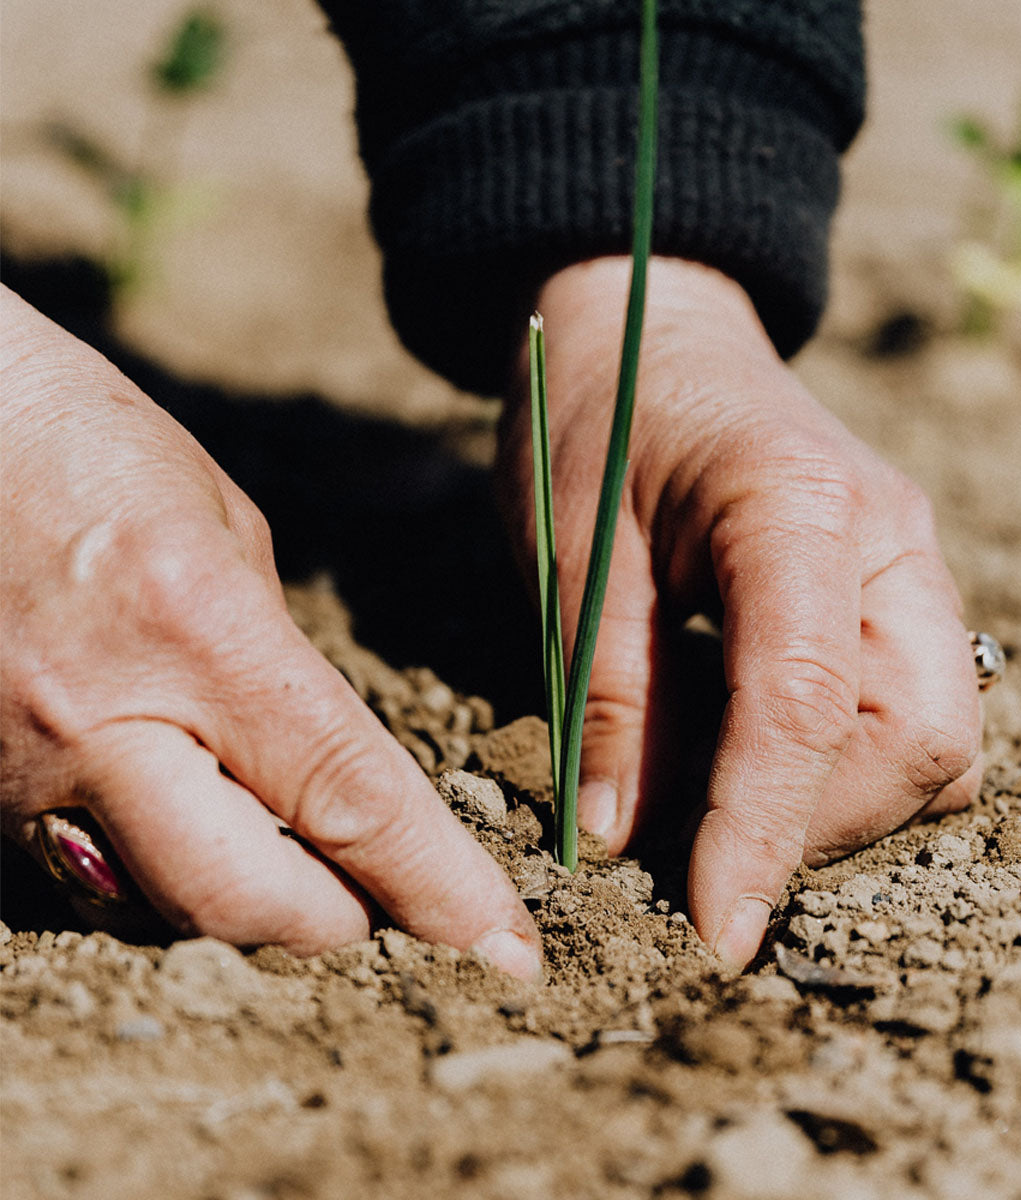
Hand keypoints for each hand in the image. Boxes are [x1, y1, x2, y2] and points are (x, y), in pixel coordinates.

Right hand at [0, 287, 540, 977]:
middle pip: (245, 901)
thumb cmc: (85, 445)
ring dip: (243, 908)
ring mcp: (12, 772)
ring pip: (155, 911)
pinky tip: (184, 827)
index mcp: (197, 629)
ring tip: (291, 865)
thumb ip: (274, 664)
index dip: (438, 885)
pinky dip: (153, 879)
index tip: (504, 944)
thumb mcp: (223, 530)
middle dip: (337, 924)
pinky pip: (78, 881)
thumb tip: (317, 770)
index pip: (348, 796)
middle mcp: (99, 720)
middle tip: (383, 907)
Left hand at [500, 258, 980, 968]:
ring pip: (933, 741)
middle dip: (818, 824)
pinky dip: (841, 768)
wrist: (647, 328)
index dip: (765, 831)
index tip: (717, 931)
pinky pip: (908, 714)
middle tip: (705, 854)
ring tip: (720, 806)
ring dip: (836, 805)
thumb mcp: (573, 550)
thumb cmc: (595, 417)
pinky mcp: (894, 592)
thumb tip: (624, 840)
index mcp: (799, 505)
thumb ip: (610, 694)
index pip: (809, 704)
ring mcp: (908, 564)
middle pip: (921, 740)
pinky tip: (750, 759)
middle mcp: (890, 539)